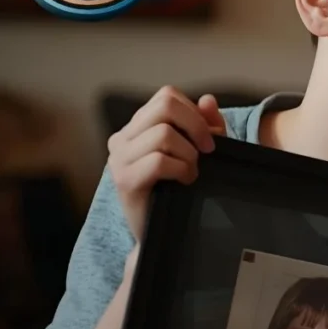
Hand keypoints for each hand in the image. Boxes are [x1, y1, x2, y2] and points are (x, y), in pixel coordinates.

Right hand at [107, 86, 225, 240]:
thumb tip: (208, 100)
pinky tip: (185, 181)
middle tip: (207, 151)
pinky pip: (158, 161)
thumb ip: (205, 125)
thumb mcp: (199, 151)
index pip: (167, 95)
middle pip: (165, 106)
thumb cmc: (180, 190)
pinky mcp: (124, 180)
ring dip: (189, 154)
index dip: (194, 112)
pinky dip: (181, 169)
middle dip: (196, 127)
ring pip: (163, 134)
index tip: (207, 138)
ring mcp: (119, 158)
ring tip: (191, 172)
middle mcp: (122, 138)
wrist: (162, 233)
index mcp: (137, 126)